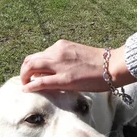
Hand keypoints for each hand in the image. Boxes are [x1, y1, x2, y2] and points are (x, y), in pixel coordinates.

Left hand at [20, 40, 136, 91]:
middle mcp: (57, 52)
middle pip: (30, 60)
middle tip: (25, 80)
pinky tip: (26, 89)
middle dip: (24, 71)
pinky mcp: (63, 79)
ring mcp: (59, 64)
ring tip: (25, 85)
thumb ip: (63, 60)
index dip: (33, 65)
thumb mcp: (77, 55)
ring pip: (31, 67)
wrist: (112, 66)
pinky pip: (40, 82)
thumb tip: (51, 71)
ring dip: (24, 77)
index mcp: (61, 46)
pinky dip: (30, 85)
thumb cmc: (99, 63)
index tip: (33, 74)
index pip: (39, 55)